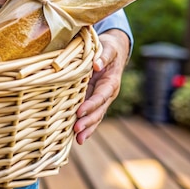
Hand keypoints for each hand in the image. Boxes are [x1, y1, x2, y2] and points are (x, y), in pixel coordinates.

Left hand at [74, 29, 129, 144]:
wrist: (113, 51)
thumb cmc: (109, 48)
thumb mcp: (107, 48)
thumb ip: (102, 56)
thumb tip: (96, 65)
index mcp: (111, 82)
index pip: (101, 96)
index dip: (91, 105)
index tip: (80, 112)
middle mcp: (107, 94)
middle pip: (99, 110)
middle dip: (88, 121)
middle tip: (76, 130)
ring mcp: (100, 99)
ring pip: (95, 116)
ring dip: (87, 128)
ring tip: (78, 140)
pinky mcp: (93, 99)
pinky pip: (90, 114)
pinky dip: (85, 125)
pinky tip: (76, 137)